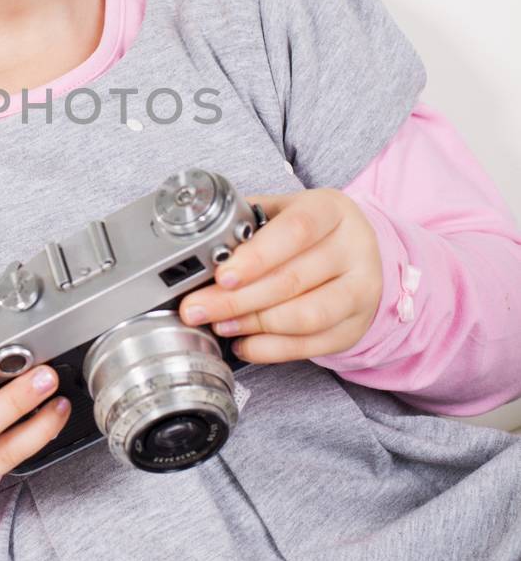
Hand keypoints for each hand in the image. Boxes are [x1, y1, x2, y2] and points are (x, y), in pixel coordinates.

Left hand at [176, 189, 382, 362]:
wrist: (357, 254)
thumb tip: (201, 249)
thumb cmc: (308, 231)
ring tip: (220, 324)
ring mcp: (362, 290)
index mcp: (331, 210)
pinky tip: (243, 343)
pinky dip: (270, 350)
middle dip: (236, 300)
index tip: (221, 276)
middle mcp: (354, 249)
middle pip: (292, 280)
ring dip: (253, 325)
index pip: (295, 231)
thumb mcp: (283, 211)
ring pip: (304, 317)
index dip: (256, 257)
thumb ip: (247, 224)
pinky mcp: (355, 326)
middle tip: (198, 308)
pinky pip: (310, 346)